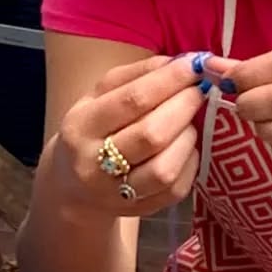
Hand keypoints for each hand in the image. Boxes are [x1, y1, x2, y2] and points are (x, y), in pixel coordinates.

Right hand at [50, 54, 211, 217]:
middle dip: (183, 106)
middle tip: (199, 90)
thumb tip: (181, 62)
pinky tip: (185, 147)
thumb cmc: (92, 129)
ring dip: (187, 138)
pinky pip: (176, 188)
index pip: (132, 101)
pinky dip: (190, 162)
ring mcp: (117, 193)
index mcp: (81, 126)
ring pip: (165, 168)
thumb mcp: (99, 95)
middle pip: (151, 135)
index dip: (169, 81)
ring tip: (188, 121)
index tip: (195, 66)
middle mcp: (94, 164)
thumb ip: (136, 75)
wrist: (72, 187)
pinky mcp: (141, 210)